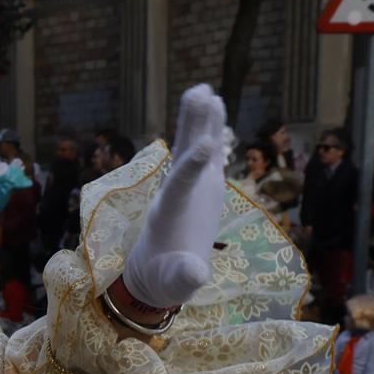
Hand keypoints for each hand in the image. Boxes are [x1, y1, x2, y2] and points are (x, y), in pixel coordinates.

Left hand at [123, 84, 229, 310]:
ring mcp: (190, 186)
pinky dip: (211, 130)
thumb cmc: (167, 280)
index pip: (180, 186)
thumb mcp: (176, 283)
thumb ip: (184, 276)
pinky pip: (206, 152)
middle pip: (182, 154)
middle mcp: (177, 192)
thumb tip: (194, 273)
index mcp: (170, 214)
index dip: (190, 168)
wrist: (157, 272)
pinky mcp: (202, 185)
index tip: (200, 146)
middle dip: (190, 127)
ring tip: (203, 90)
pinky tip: (216, 105)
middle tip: (198, 94)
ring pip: (192, 146)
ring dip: (198, 120)